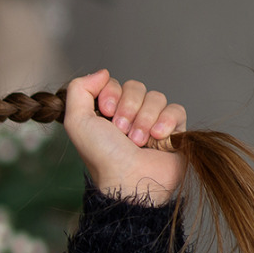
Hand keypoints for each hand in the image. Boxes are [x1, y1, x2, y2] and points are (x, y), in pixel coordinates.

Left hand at [63, 69, 186, 205]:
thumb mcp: (77, 121)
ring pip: (156, 97)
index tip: (106, 112)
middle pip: (136, 87)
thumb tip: (102, 72)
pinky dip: (167, 122)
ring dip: (145, 119)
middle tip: (122, 131)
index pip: (113, 82)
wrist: (130, 180)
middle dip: (128, 108)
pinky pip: (176, 110)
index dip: (111, 93)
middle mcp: (129, 115)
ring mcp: (152, 122)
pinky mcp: (174, 131)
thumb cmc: (102, 155)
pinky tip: (158, 139)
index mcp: (106, 112)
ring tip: (139, 141)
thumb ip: (79, 89)